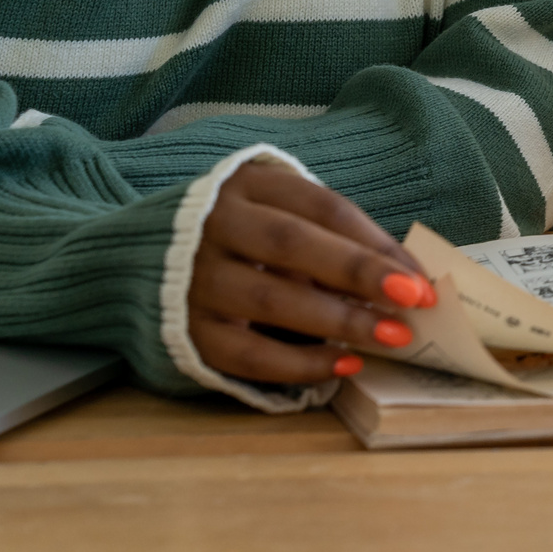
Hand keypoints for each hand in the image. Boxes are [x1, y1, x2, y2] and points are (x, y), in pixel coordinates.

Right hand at [188, 162, 437, 385]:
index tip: (420, 275)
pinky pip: (246, 353)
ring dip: (339, 320)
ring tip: (393, 337)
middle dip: (359, 272)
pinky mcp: (186, 330)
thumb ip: (328, 236)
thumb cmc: (237, 236)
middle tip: (414, 299)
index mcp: (247, 186)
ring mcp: (194, 279)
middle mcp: (215, 226)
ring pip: (271, 300)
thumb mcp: (276, 214)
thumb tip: (402, 275)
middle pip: (293, 245)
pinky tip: (344, 365)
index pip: (321, 206)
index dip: (374, 240)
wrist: (132, 261)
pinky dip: (299, 363)